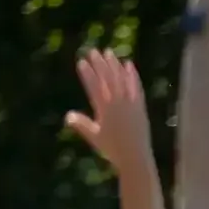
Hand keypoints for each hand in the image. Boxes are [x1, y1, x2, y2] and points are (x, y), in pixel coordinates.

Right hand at [65, 50, 153, 175]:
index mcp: (104, 110)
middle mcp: (118, 104)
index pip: (93, 87)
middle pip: (107, 79)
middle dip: (99, 64)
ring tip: (109, 52)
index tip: (81, 62)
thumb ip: (81, 124)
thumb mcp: (94, 137)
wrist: (135, 157)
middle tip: (92, 51)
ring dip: (115, 65)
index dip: (87, 74)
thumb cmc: (112, 149)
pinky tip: (129, 65)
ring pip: (122, 79)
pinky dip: (132, 75)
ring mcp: (131, 104)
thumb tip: (68, 116)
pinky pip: (136, 87)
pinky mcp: (141, 106)